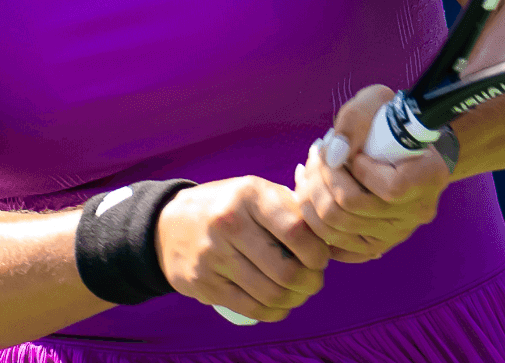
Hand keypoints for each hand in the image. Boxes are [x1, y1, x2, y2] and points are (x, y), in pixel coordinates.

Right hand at [154, 176, 328, 321]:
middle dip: (310, 282)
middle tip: (313, 280)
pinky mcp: (203, 284)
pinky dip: (274, 313)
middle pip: (286, 270)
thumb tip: (336, 240)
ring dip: (294, 300)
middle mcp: (229, 223)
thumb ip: (293, 209)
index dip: (318, 253)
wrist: (168, 223)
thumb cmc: (228, 207)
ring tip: (298, 293)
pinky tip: (280, 305)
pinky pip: (250, 308)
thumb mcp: (256, 192)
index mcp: (249, 195)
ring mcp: (213, 256)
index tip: (321, 258)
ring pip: (270, 294)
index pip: (297, 232)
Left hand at [293, 84, 450, 262]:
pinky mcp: (375, 245)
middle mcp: (417, 212)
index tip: (355, 152)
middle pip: (351, 208)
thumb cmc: (391, 121)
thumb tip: (333, 154)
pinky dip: (313, 221)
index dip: (361, 168)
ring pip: (336, 227)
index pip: (391, 188)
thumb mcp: (377, 101)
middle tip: (316, 155)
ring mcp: (396, 234)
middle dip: (322, 177)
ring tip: (308, 170)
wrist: (405, 147)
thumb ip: (356, 119)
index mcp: (429, 177)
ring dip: (311, 194)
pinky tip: (309, 194)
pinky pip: (335, 245)